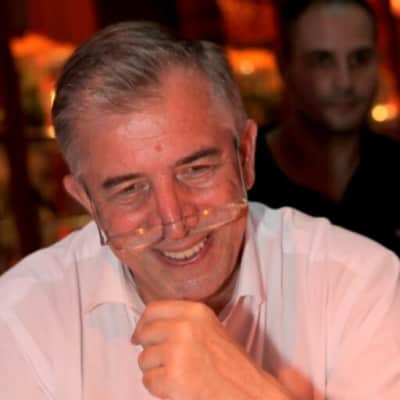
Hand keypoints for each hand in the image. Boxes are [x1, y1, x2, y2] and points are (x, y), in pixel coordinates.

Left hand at [132, 300, 290, 399]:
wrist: (247, 392)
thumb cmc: (231, 365)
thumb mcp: (210, 328)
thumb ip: (184, 321)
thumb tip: (151, 326)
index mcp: (195, 312)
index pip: (153, 309)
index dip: (143, 323)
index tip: (139, 334)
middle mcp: (185, 327)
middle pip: (145, 333)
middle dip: (148, 349)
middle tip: (159, 360)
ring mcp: (177, 351)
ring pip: (143, 359)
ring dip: (154, 371)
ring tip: (176, 375)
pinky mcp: (173, 377)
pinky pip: (148, 381)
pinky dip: (158, 388)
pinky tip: (176, 387)